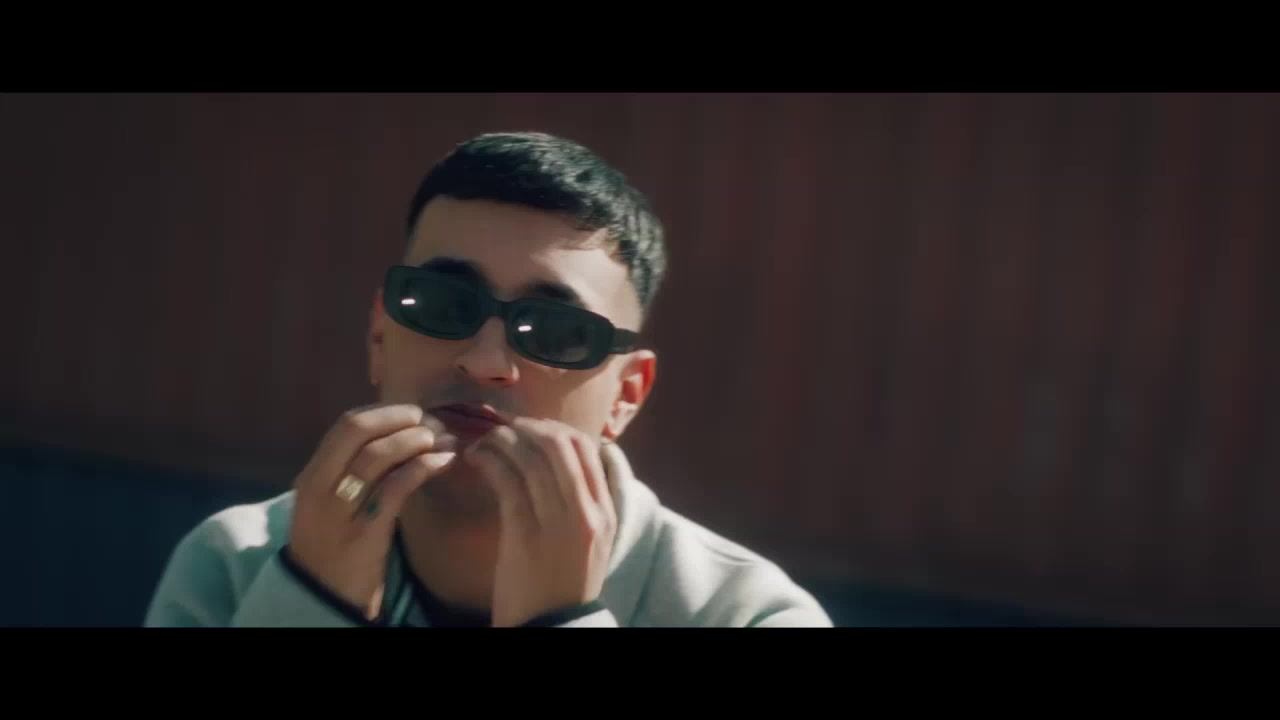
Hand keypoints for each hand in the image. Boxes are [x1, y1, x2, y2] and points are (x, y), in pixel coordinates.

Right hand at [287, 403, 457, 618]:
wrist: (322, 597)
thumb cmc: (334, 545)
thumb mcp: (331, 503)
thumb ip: (352, 470)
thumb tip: (395, 432)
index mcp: (312, 475)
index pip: (346, 424)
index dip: (384, 412)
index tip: (413, 413)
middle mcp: (319, 487)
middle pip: (358, 430)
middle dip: (400, 419)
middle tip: (431, 423)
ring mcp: (339, 510)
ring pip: (377, 455)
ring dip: (416, 440)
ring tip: (442, 440)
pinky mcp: (364, 533)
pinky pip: (395, 488)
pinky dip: (423, 467)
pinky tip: (443, 461)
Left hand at [463, 416, 616, 626]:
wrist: (551, 629)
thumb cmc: (563, 585)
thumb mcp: (590, 543)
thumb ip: (583, 504)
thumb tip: (563, 462)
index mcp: (605, 513)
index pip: (587, 448)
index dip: (555, 429)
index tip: (531, 430)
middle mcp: (586, 513)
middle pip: (559, 444)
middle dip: (527, 428)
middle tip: (503, 429)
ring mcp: (557, 523)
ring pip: (530, 456)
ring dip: (502, 440)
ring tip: (483, 443)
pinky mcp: (524, 534)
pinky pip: (506, 479)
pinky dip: (488, 460)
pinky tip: (476, 460)